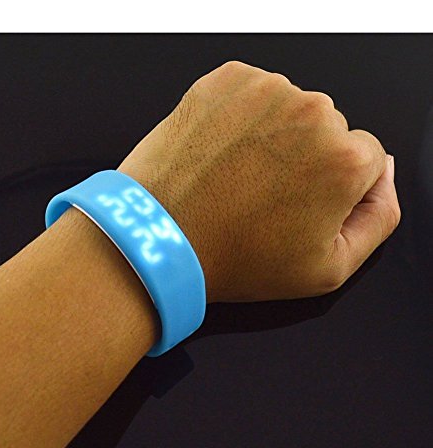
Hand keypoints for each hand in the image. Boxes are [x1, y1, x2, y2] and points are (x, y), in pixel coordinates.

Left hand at [119, 61, 400, 301]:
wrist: (159, 238)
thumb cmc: (234, 258)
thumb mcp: (327, 269)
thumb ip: (379, 219)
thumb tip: (385, 174)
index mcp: (344, 161)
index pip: (364, 159)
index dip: (332, 188)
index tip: (298, 204)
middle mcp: (312, 114)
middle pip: (329, 130)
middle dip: (305, 158)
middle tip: (262, 195)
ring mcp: (266, 91)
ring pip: (291, 109)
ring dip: (273, 136)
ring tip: (237, 177)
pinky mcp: (226, 81)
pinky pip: (253, 94)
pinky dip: (242, 118)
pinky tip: (222, 153)